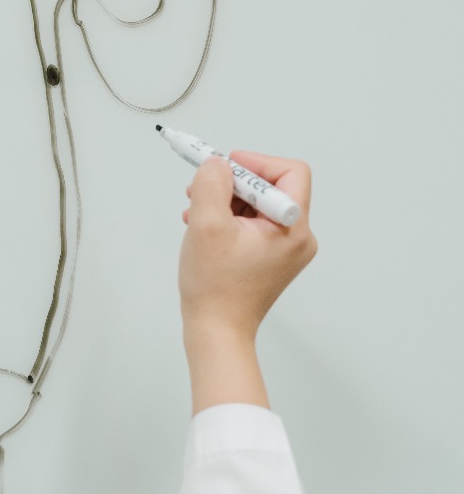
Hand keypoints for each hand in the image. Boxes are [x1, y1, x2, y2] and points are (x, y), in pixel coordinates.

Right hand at [178, 152, 317, 413]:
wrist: (216, 330)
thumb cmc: (215, 287)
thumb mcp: (206, 225)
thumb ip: (211, 184)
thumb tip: (216, 163)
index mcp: (293, 228)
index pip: (289, 172)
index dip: (256, 162)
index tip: (225, 167)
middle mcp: (298, 238)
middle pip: (270, 187)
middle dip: (232, 184)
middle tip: (201, 189)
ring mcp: (285, 250)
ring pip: (257, 205)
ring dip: (225, 201)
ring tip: (196, 212)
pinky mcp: (270, 258)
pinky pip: (252, 223)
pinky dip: (228, 219)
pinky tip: (203, 227)